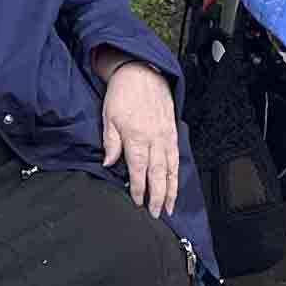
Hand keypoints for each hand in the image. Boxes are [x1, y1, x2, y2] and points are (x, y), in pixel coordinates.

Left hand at [97, 59, 181, 218]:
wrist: (142, 73)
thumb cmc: (123, 93)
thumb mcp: (108, 117)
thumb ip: (111, 142)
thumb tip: (110, 163)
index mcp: (136, 136)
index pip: (139, 169)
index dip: (139, 188)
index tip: (138, 202)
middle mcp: (154, 138)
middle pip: (158, 173)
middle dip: (159, 196)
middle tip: (157, 213)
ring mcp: (166, 136)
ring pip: (171, 168)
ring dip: (171, 189)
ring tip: (171, 206)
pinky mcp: (172, 132)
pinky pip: (177, 156)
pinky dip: (177, 172)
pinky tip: (176, 183)